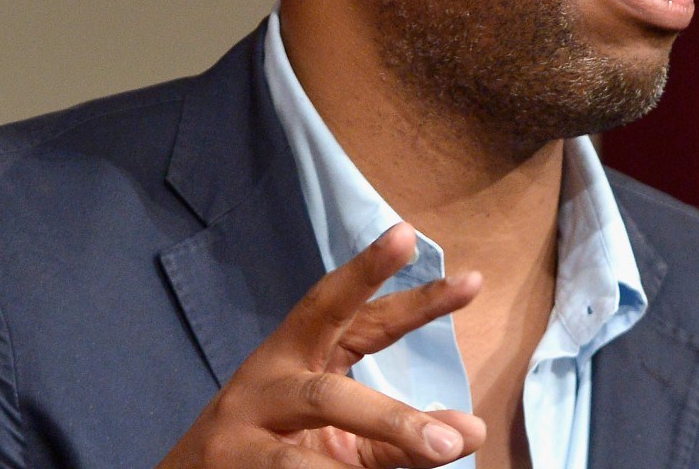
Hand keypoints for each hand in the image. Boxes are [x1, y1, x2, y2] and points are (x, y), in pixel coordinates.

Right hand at [157, 223, 484, 467]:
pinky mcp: (227, 466)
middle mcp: (266, 382)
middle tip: (458, 439)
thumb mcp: (336, 427)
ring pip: (304, 452)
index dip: (393, 287)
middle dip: (392, 416)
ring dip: (369, 455)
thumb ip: (396, 431)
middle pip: (329, 394)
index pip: (354, 315)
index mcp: (298, 352)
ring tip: (433, 459)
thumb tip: (471, 432)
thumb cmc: (274, 444)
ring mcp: (239, 431)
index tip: (432, 251)